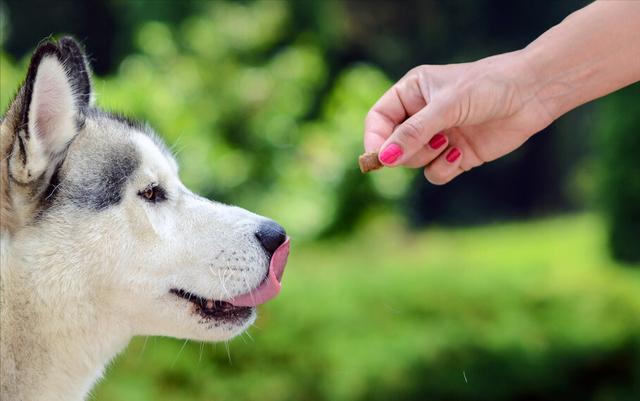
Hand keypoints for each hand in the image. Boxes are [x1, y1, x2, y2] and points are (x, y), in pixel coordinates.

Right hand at [364, 51, 553, 183]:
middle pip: (392, 145)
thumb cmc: (488, 87)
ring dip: (426, 157)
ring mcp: (438, 137)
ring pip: (412, 162)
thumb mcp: (446, 106)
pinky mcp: (456, 155)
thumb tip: (384, 159)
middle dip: (406, 150)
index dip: (375, 138)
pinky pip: (434, 173)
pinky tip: (460, 154)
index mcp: (411, 93)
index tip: (378, 156)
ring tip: (448, 141)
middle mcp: (421, 116)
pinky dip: (443, 168)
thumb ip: (413, 133)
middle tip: (429, 142)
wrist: (532, 94)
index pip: (378, 119)